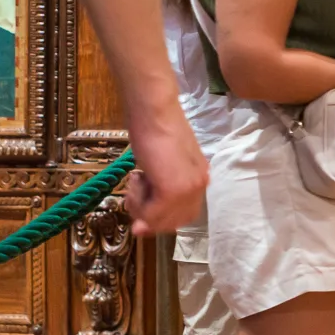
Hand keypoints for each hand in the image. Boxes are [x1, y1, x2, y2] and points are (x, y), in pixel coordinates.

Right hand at [121, 111, 207, 236]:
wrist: (154, 112)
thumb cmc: (156, 130)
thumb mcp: (163, 163)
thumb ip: (159, 188)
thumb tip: (143, 223)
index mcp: (201, 178)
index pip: (184, 214)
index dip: (160, 218)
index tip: (140, 214)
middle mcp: (200, 186)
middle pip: (173, 222)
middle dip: (149, 215)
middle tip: (134, 192)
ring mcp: (189, 189)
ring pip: (159, 219)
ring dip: (140, 206)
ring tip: (136, 180)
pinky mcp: (173, 190)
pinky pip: (150, 213)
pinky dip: (136, 202)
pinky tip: (136, 177)